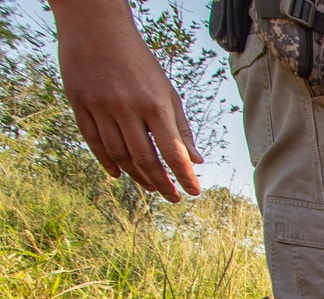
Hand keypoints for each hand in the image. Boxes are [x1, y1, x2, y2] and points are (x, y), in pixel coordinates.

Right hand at [55, 11, 201, 202]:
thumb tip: (195, 160)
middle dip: (161, 183)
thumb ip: (180, 127)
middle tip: (172, 197)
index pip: (172, 151)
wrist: (96, 29)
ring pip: (119, 155)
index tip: (194, 192)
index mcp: (154, 104)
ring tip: (150, 187)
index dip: (184, 176)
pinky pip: (94, 142)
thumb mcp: (166, 91)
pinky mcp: (80, 105)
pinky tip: (120, 175)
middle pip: (145, 159)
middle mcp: (126, 108)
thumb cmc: (139, 62)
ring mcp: (100, 108)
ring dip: (137, 177)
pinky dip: (107, 162)